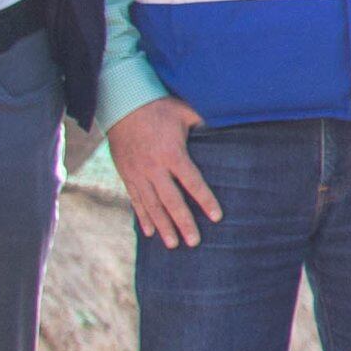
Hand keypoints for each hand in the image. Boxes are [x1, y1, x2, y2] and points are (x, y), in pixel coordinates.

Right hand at [110, 98, 223, 246]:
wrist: (122, 105)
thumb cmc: (159, 107)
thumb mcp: (185, 112)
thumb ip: (205, 124)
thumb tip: (228, 129)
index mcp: (172, 154)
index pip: (193, 182)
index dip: (205, 200)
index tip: (216, 217)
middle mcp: (154, 168)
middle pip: (171, 201)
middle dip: (183, 223)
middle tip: (194, 242)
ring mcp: (138, 173)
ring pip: (152, 205)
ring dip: (163, 226)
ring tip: (172, 245)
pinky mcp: (126, 175)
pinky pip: (135, 200)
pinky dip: (143, 217)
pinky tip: (149, 233)